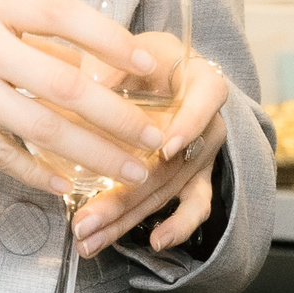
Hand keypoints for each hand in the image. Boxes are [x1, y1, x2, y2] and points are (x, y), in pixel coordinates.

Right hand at [0, 0, 164, 197]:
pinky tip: (64, 187)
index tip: (150, 63)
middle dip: (118, 114)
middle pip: (65, 80)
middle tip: (156, 136)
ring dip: (92, 152)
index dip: (112, 38)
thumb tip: (75, 49)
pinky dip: (36, 172)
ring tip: (129, 170)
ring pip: (41, 125)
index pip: (65, 13)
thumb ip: (11, 25)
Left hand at [73, 52, 233, 257]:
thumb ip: (110, 65)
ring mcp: (203, 156)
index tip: (165, 147)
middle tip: (86, 218)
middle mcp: (210, 123)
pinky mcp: (195, 178)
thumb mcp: (132, 49)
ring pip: (168, 191)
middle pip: (170, 163)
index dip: (188, 125)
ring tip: (90, 238)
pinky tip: (155, 243)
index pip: (204, 101)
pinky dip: (178, 227)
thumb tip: (82, 88)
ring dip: (128, 218)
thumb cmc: (147, 58)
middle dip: (126, 195)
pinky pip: (194, 206)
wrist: (167, 68)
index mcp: (203, 82)